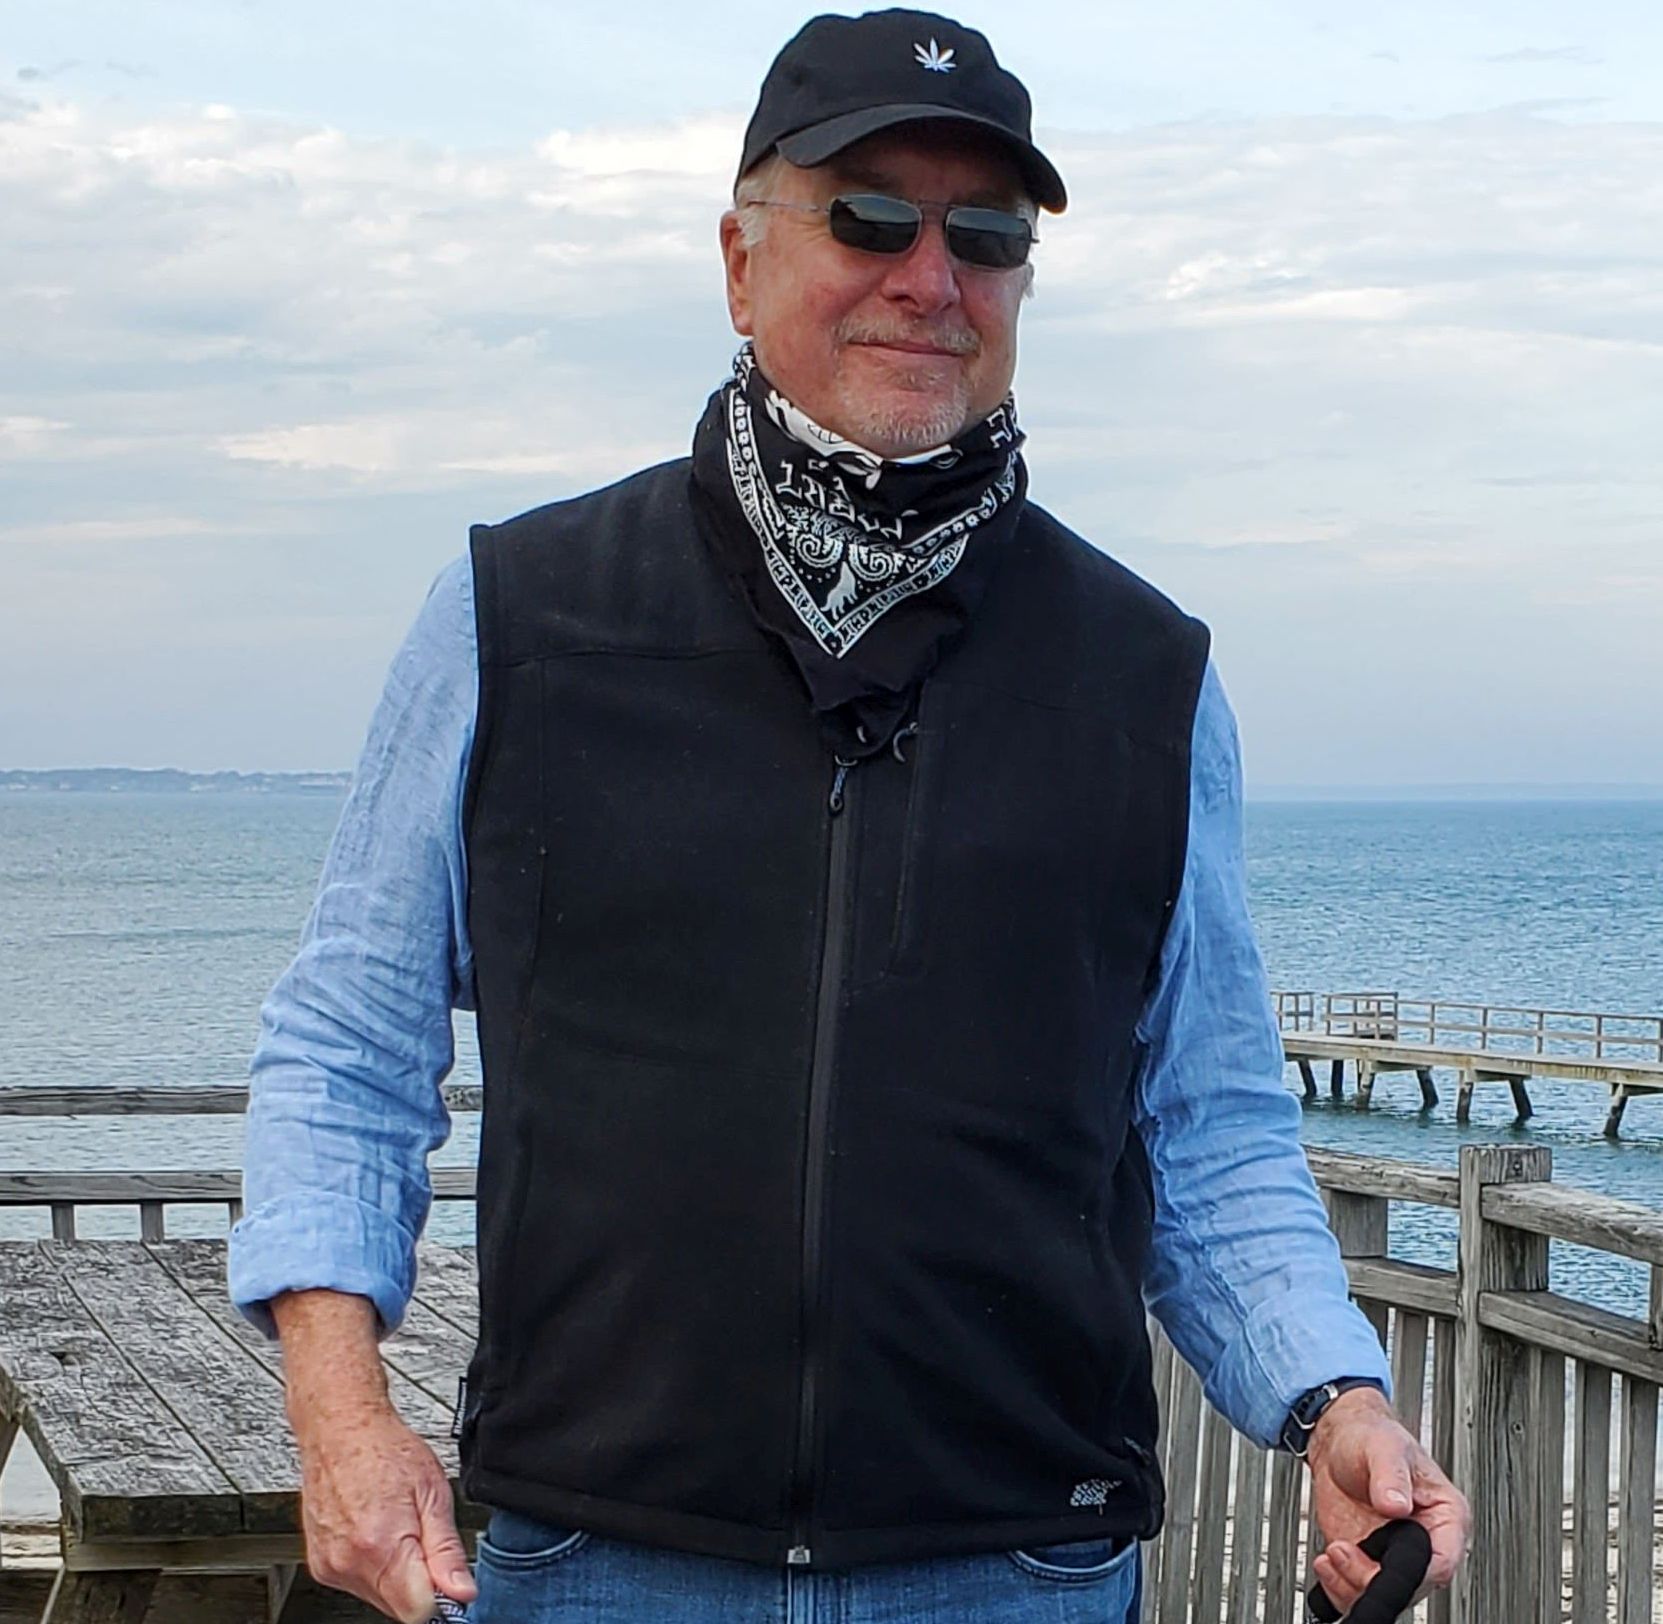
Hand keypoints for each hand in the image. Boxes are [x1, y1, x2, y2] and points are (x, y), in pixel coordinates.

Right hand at [293, 1398, 476, 1623]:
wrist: (339, 1428)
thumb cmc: (384, 1448)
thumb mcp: (433, 1492)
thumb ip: (447, 1549)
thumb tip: (462, 1593)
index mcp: (379, 1547)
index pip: (419, 1612)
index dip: (443, 1598)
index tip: (448, 1575)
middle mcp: (348, 1564)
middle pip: (399, 1607)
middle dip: (420, 1581)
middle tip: (422, 1534)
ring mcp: (330, 1567)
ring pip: (380, 1597)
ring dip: (397, 1574)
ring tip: (397, 1526)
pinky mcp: (320, 1566)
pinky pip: (359, 1584)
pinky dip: (375, 1567)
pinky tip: (377, 1530)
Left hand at [1305, 1387, 1469, 1615]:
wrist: (1338, 1440)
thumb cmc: (1371, 1436)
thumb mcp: (1383, 1446)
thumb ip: (1391, 1475)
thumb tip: (1397, 1505)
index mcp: (1445, 1518)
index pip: (1442, 1562)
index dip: (1414, 1571)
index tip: (1383, 1560)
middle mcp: (1424, 1543)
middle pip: (1411, 1587)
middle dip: (1373, 1578)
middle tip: (1343, 1551)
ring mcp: (1394, 1555)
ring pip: (1384, 1596)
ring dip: (1352, 1585)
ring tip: (1332, 1553)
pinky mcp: (1367, 1561)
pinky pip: (1358, 1592)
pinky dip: (1339, 1588)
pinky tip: (1325, 1564)